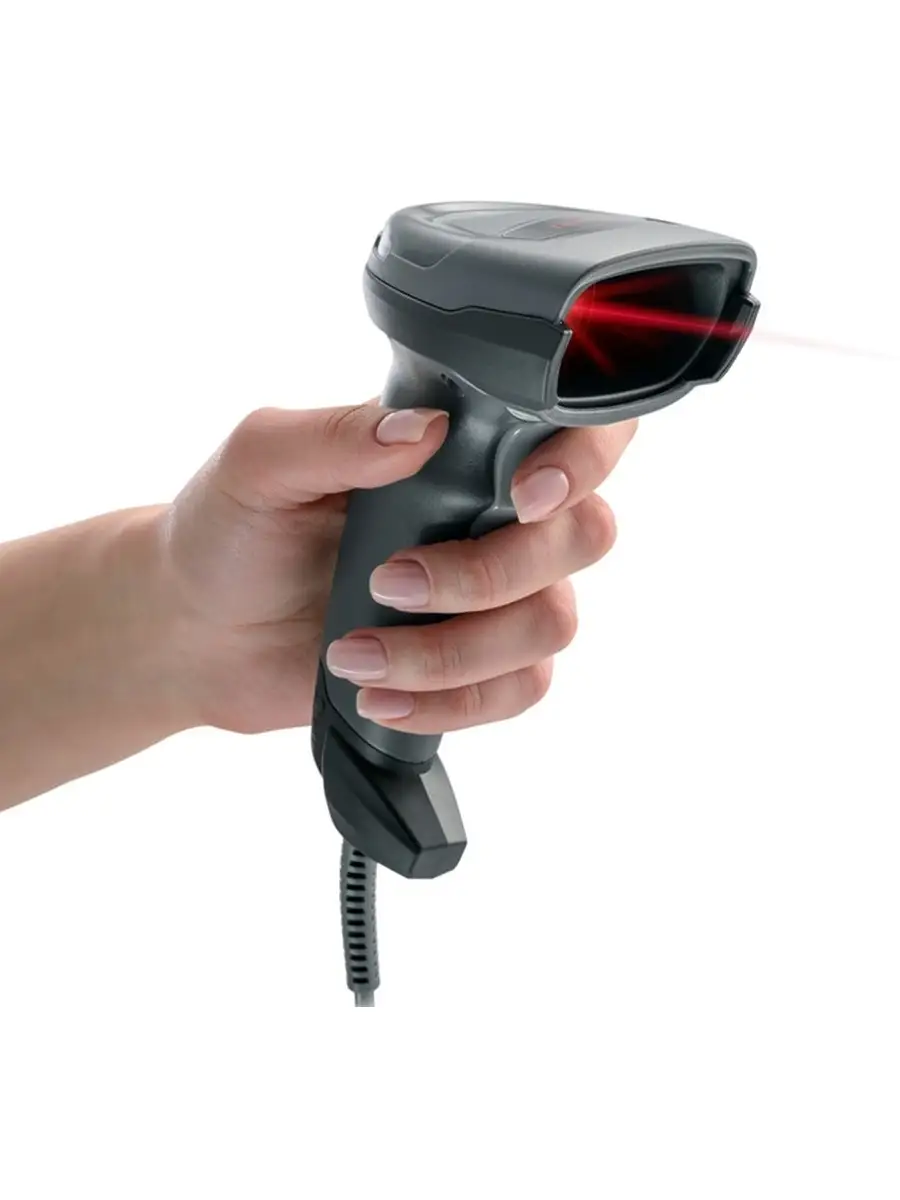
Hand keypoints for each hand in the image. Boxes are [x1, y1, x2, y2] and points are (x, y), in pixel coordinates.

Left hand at [159, 402, 635, 735]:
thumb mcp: (259, 464)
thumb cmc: (227, 531)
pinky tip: (382, 698)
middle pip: (581, 537)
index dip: (581, 462)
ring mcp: (490, 596)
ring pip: (551, 625)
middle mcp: (490, 516)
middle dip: (490, 574)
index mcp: (456, 449)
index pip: (573, 433)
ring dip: (455, 652)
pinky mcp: (475, 667)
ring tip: (354, 655)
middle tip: (387, 582)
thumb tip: (423, 428)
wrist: (197, 632)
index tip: (522, 496)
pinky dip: (453, 702)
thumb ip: (337, 435)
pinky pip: (519, 690)